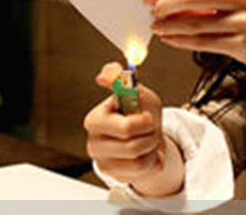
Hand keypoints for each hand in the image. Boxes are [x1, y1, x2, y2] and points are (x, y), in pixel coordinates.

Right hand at [83, 62, 183, 195]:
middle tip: (149, 126)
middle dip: (148, 131)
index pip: (124, 124)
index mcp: (96, 118)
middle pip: (131, 138)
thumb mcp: (141, 94)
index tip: (147, 117)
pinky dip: (150, 159)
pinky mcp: (111, 174)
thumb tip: (106, 72)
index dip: (142, 120)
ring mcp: (101, 159)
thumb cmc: (142, 114)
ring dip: (151, 145)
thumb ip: (126, 81)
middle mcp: (93, 140)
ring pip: (137, 154)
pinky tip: (145, 153)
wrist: (148, 140)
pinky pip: (140, 168)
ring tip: (148, 138)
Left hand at [145, 0, 245, 101]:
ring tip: (156, 28)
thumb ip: (210, 0)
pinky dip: (182, 41)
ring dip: (169, 25)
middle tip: (150, 12)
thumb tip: (171, 1)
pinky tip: (170, 40)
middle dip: (164, 4)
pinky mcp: (243, 43)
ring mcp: (245, 20)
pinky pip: (203, 41)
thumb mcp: (241, 4)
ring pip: (194, 21)